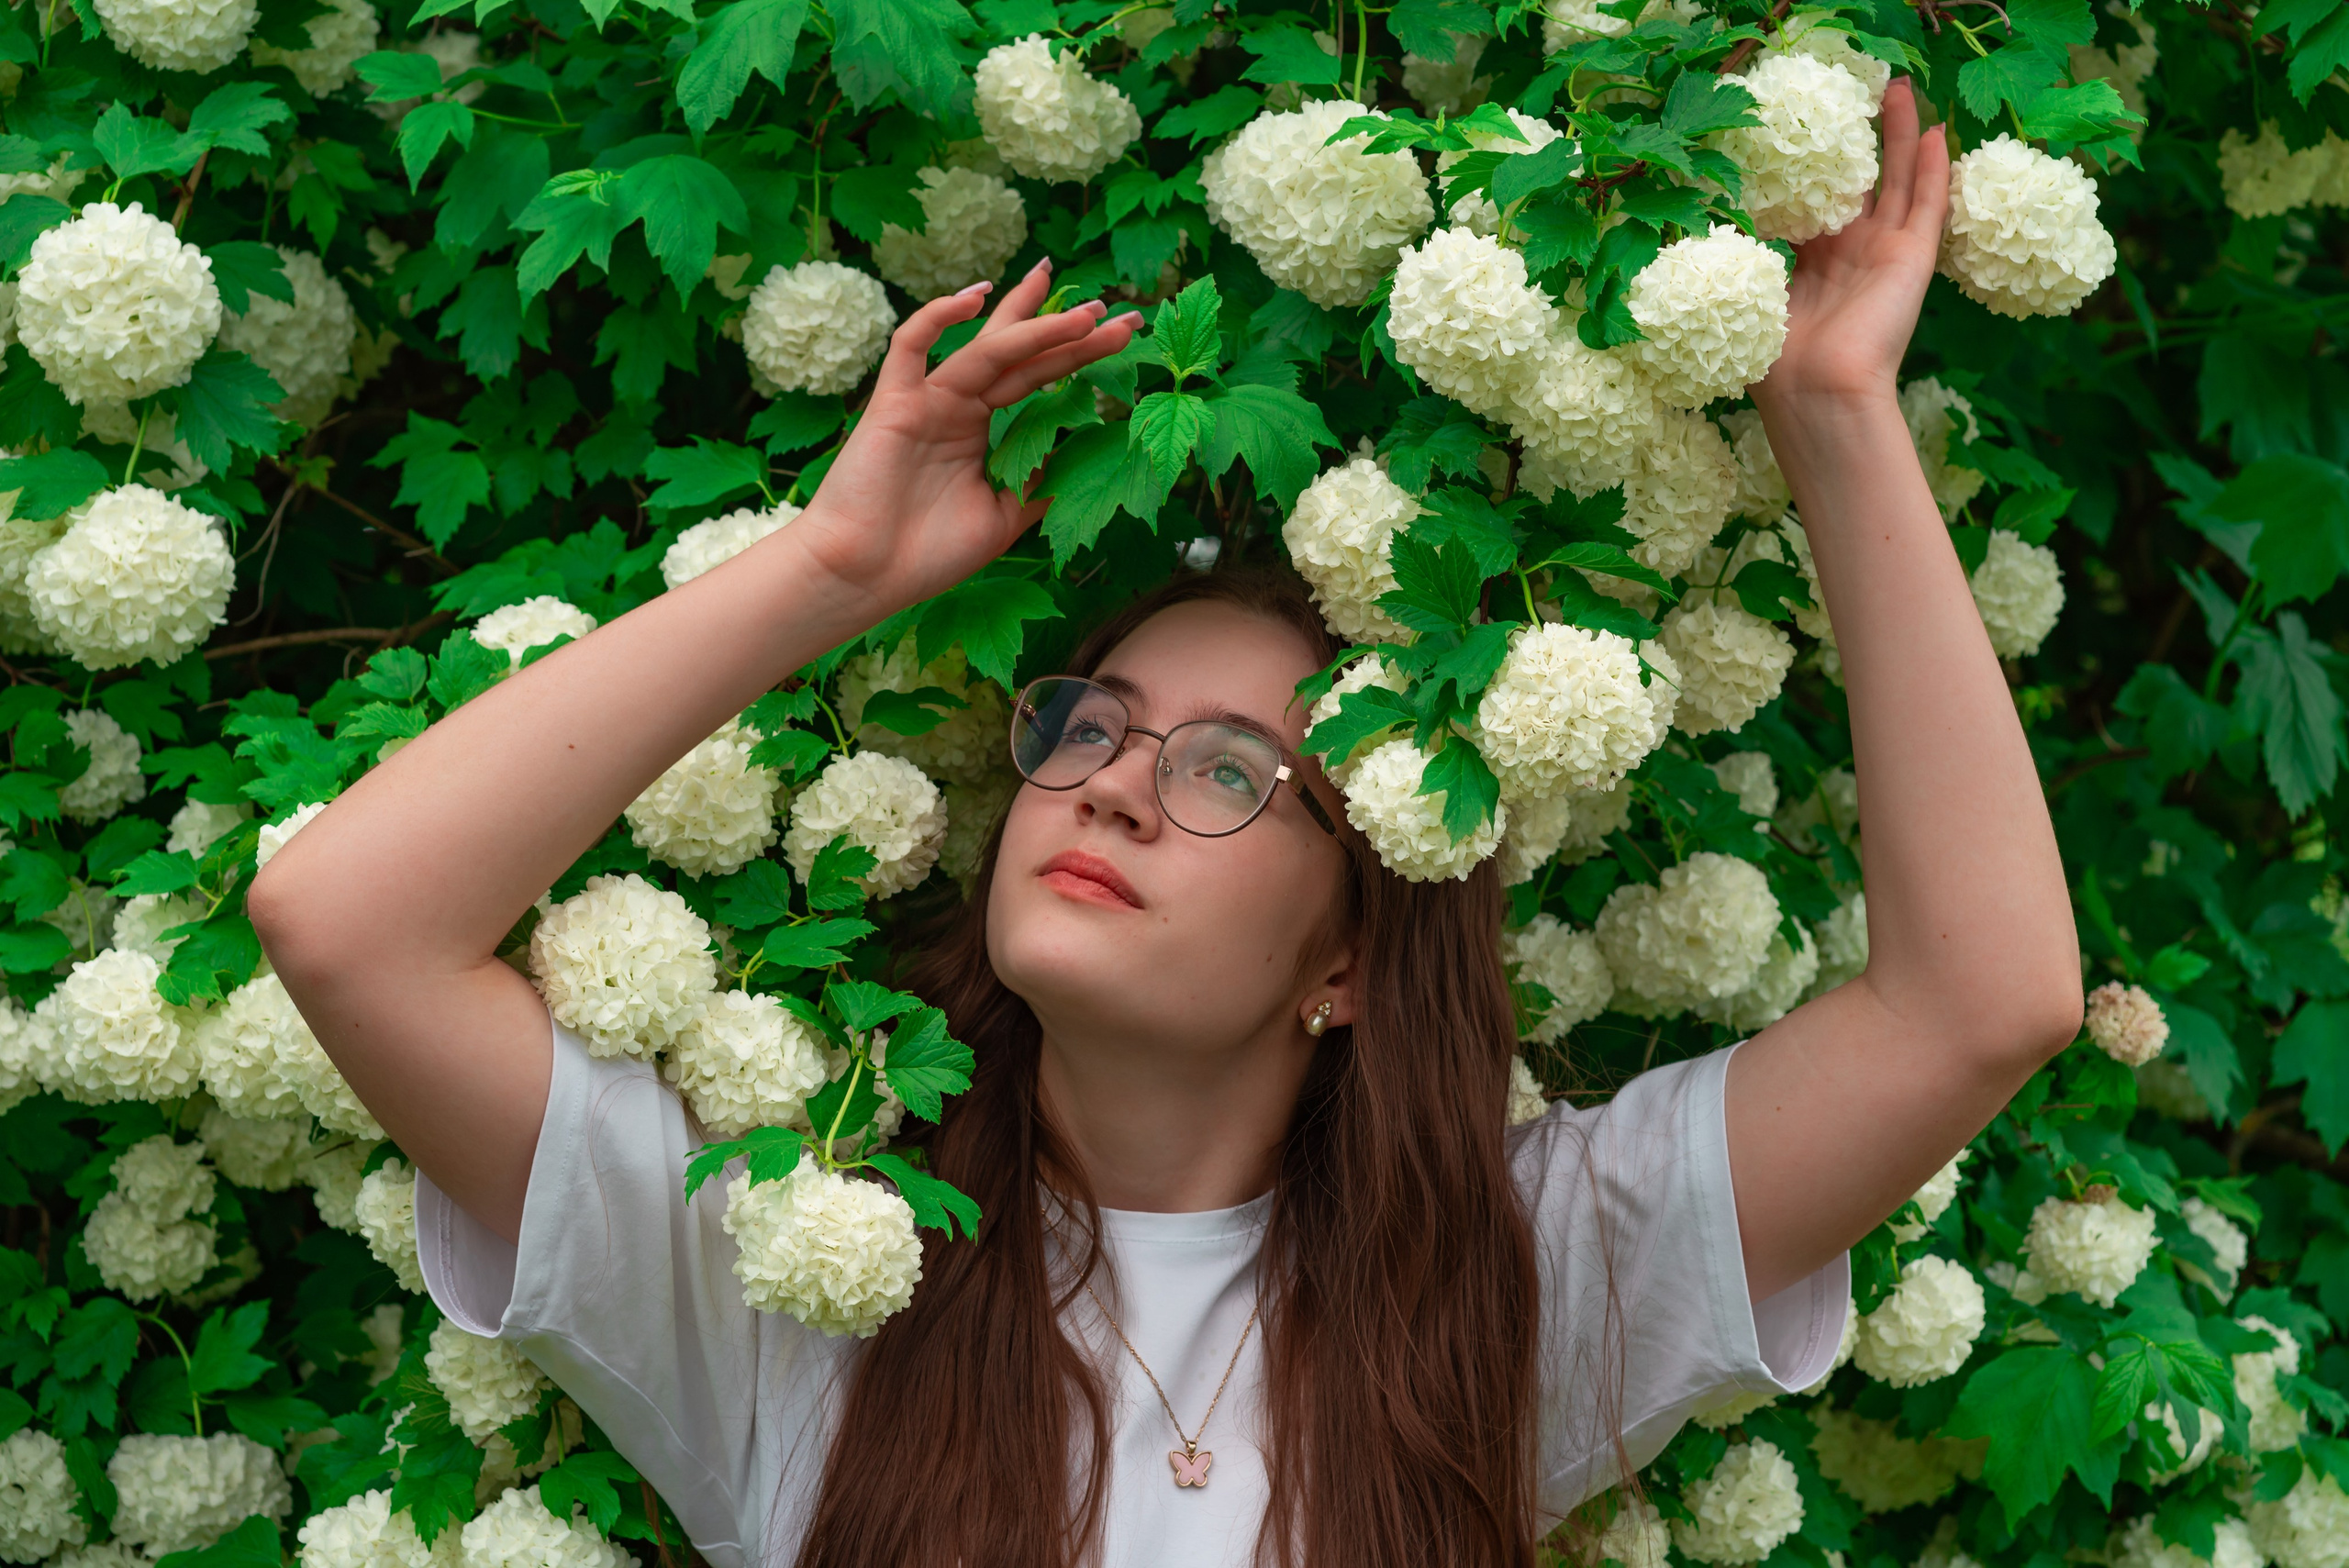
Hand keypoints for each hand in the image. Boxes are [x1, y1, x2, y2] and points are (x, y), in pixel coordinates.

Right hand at [789, 261, 1140, 618]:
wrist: (865, 578)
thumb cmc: (927, 554)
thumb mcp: (1002, 520)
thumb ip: (1036, 486)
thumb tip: (1077, 461)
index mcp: (981, 430)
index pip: (1037, 378)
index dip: (1077, 354)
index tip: (1123, 335)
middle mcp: (958, 406)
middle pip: (1020, 353)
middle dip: (1068, 329)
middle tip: (1119, 309)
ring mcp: (927, 401)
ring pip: (987, 350)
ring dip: (1036, 327)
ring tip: (1086, 313)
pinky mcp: (893, 403)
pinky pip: (911, 347)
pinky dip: (938, 317)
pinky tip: (977, 296)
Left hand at [1754, 80, 1948, 409]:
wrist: (1817, 392)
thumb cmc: (1777, 361)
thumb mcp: (1752, 298)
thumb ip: (1745, 260)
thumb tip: (1706, 223)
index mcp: (1813, 266)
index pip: (1816, 203)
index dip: (1812, 166)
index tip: (1802, 126)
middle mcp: (1852, 254)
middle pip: (1862, 182)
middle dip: (1861, 138)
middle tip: (1860, 89)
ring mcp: (1886, 254)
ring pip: (1898, 181)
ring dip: (1899, 134)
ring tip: (1898, 87)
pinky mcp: (1913, 258)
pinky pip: (1928, 205)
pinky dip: (1932, 169)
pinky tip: (1936, 133)